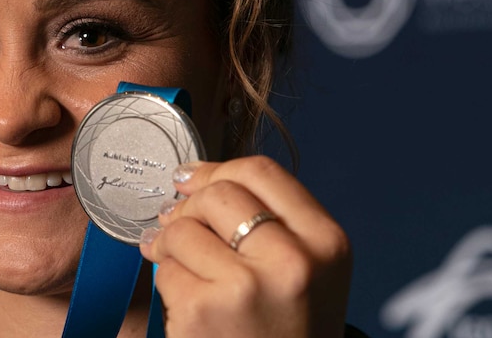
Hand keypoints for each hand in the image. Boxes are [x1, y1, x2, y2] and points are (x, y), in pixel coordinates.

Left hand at [139, 156, 351, 337]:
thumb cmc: (290, 329)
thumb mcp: (310, 268)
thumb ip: (269, 219)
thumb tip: (191, 179)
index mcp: (325, 242)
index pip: (260, 172)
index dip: (216, 170)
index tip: (191, 178)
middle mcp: (292, 261)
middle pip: (217, 194)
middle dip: (188, 206)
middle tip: (180, 225)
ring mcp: (245, 287)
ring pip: (183, 229)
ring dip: (170, 244)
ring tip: (181, 264)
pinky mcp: (203, 312)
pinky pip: (166, 270)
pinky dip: (168, 280)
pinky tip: (185, 299)